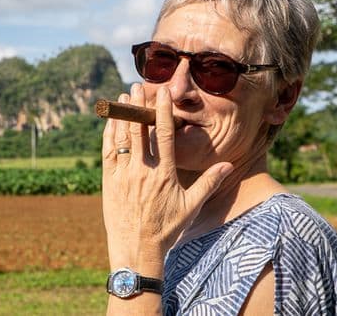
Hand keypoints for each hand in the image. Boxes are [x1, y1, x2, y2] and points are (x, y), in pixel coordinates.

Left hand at [101, 84, 232, 276]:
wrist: (137, 250)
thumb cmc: (168, 229)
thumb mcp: (192, 207)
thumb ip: (209, 182)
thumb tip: (228, 165)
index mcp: (165, 174)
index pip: (163, 134)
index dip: (162, 110)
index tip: (162, 92)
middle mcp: (143, 171)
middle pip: (139, 130)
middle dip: (139, 105)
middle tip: (139, 85)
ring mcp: (123, 176)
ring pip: (122, 138)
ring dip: (123, 115)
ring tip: (124, 96)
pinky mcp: (109, 182)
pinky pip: (108, 152)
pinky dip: (109, 135)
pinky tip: (111, 122)